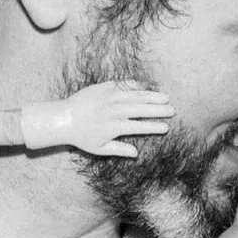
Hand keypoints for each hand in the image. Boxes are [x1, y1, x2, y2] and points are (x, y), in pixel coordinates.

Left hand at [19, 82, 173, 156]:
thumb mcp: (99, 149)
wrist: (64, 118)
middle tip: (172, 110)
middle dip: (158, 109)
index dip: (153, 127)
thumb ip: (119, 150)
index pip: (139, 126)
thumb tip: (136, 153)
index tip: (166, 127)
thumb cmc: (82, 137)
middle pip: (140, 109)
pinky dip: (136, 85)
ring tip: (166, 96)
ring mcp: (109, 96)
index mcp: (114, 126)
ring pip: (135, 95)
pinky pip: (123, 84)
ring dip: (152, 96)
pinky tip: (147, 86)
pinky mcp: (104, 87)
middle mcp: (113, 110)